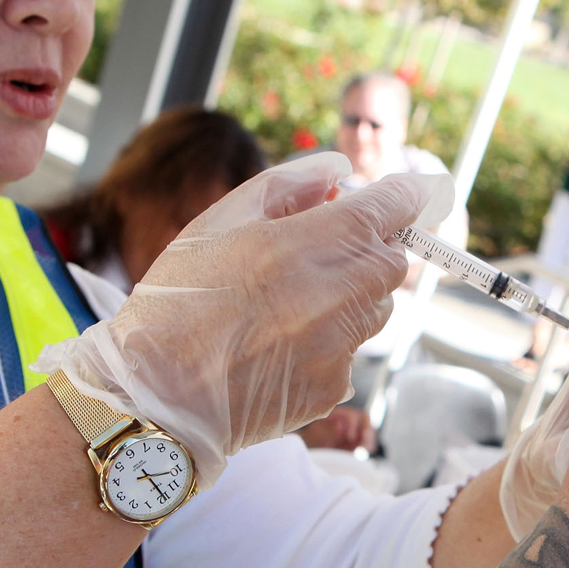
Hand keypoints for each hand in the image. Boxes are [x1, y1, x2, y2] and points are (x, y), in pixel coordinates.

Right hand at [38, 152, 448, 484]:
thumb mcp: (216, 223)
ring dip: (353, 297)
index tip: (414, 193)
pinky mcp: (333, 386)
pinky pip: (352, 352)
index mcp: (301, 245)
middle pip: (392, 261)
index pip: (387, 209)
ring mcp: (337, 346)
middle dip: (373, 249)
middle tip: (331, 251)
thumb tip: (338, 170)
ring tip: (292, 305)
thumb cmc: (176, 304)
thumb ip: (285, 186)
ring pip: (377, 308)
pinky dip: (329, 343)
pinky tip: (280, 347)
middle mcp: (330, 295)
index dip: (405, 196)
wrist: (154, 397)